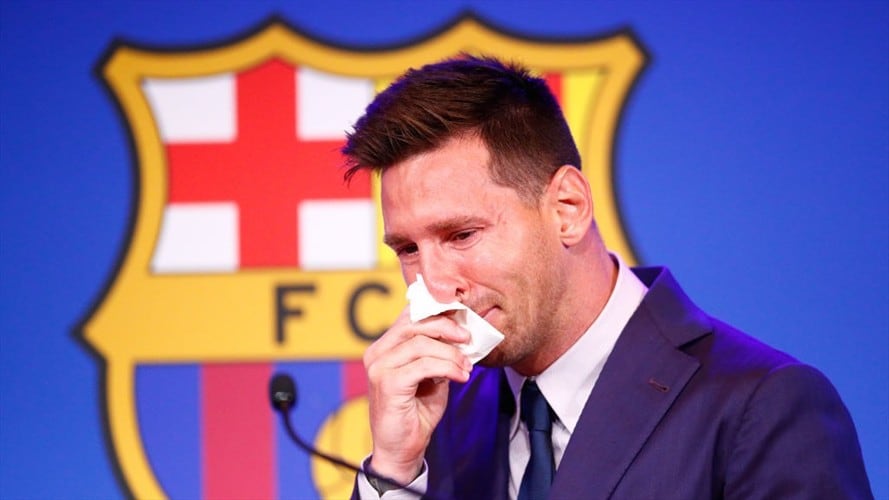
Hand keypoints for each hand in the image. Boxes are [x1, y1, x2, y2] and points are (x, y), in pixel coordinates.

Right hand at [364, 307, 471, 483]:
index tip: (462, 319)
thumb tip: (460, 334)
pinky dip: (447, 367)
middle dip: (446, 327)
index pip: (409, 317)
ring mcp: (379, 367)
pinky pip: (423, 365)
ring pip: (420, 344)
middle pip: (414, 324)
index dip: (437, 312)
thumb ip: (437, 353)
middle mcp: (377, 353)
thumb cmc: (416, 413)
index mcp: (384, 348)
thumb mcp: (431, 376)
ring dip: (450, 353)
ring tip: (466, 365)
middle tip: (468, 338)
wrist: (402, 451)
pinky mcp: (388, 383)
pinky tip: (461, 376)